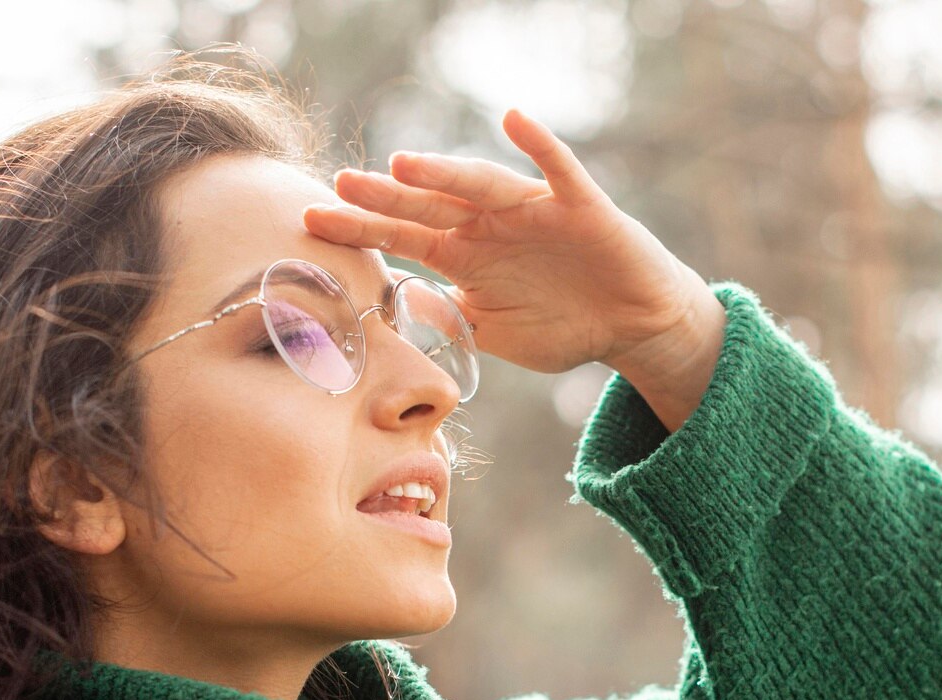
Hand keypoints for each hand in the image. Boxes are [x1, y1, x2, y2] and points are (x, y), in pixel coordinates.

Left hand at [303, 107, 726, 425]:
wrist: (632, 325)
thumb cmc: (564, 328)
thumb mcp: (496, 337)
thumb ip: (452, 321)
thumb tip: (404, 300)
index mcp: (466, 257)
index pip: (400, 237)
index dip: (358, 228)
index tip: (308, 220)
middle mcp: (491, 227)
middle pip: (430, 206)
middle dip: (386, 196)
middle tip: (341, 181)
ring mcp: (532, 212)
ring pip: (481, 185)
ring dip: (445, 172)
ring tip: (404, 163)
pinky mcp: (580, 206)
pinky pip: (558, 170)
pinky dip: (537, 144)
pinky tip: (513, 119)